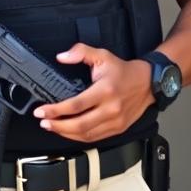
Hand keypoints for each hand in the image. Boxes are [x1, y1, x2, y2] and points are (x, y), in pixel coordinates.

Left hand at [33, 43, 153, 142]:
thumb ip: (81, 52)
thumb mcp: (102, 55)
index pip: (76, 105)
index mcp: (105, 91)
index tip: (41, 112)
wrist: (149, 82)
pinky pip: (95, 138)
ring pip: (86, 134)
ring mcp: (116, 121)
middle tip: (43, 122)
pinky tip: (68, 132)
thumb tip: (62, 57)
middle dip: (57, 126)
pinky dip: (79, 137)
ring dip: (65, 133)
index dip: (55, 110)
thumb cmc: (124, 71)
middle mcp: (111, 109)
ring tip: (52, 127)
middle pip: (79, 124)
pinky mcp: (118, 129)